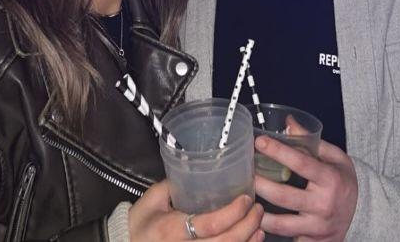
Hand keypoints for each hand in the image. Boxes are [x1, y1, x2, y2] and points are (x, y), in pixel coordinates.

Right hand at [129, 180, 264, 240]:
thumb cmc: (140, 222)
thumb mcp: (153, 198)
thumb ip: (175, 184)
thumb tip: (198, 169)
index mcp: (173, 230)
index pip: (211, 224)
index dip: (233, 213)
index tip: (246, 198)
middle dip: (248, 226)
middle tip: (258, 208)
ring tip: (259, 225)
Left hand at [254, 137, 357, 241]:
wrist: (363, 213)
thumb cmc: (344, 180)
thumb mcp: (334, 156)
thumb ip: (310, 140)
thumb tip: (288, 122)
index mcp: (330, 179)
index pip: (300, 163)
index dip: (278, 151)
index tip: (260, 141)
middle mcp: (324, 205)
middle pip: (284, 196)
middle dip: (261, 184)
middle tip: (247, 173)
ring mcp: (318, 227)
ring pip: (282, 225)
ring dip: (260, 213)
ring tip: (246, 200)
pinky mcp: (313, 241)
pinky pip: (290, 239)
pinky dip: (272, 232)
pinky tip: (259, 223)